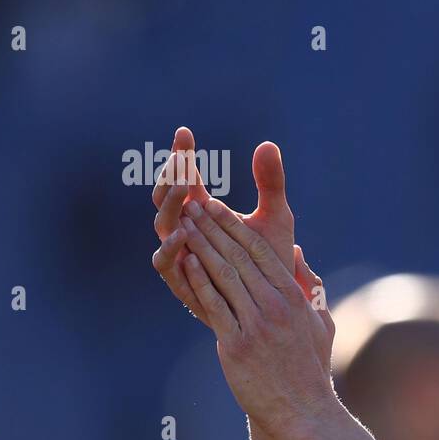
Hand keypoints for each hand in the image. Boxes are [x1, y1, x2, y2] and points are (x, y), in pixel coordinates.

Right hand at [151, 127, 296, 322]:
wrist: (275, 306)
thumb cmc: (270, 260)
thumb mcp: (276, 217)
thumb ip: (270, 183)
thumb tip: (267, 144)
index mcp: (203, 213)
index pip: (185, 178)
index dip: (182, 156)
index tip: (185, 133)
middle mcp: (186, 231)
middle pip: (166, 198)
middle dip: (171, 177)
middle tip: (181, 159)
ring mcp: (182, 256)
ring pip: (162, 227)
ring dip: (170, 206)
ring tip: (183, 189)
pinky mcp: (184, 283)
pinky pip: (166, 265)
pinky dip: (171, 249)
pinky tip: (183, 234)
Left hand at [177, 196, 336, 431]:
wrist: (304, 409)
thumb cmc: (311, 368)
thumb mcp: (320, 323)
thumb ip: (310, 287)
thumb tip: (297, 255)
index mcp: (294, 298)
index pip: (261, 252)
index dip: (236, 226)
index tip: (218, 207)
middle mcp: (275, 306)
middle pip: (238, 257)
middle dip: (213, 227)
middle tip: (193, 205)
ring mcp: (256, 324)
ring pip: (224, 275)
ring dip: (201, 246)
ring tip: (184, 226)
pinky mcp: (236, 344)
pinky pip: (214, 305)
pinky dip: (198, 281)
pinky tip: (185, 262)